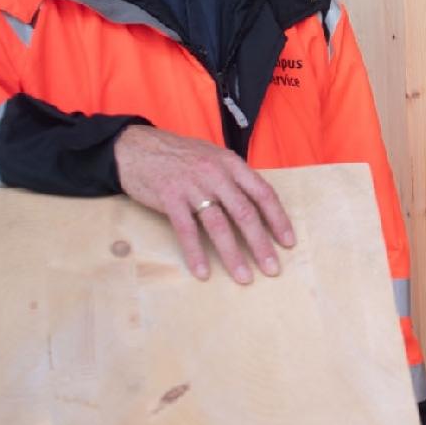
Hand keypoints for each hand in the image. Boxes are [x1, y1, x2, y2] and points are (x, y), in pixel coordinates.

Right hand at [112, 125, 294, 283]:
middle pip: (245, 213)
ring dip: (233, 255)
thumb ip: (234, 179)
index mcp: (231, 164)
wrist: (136, 147)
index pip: (263, 193)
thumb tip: (257, 205)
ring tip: (244, 277)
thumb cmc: (179, 156)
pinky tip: (203, 272)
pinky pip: (187, 230)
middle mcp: (216, 174)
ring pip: (219, 225)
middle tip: (272, 269)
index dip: (278, 219)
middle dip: (261, 244)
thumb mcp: (213, 158)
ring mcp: (192, 186)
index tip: (288, 242)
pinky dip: (196, 253)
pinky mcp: (170, 198)